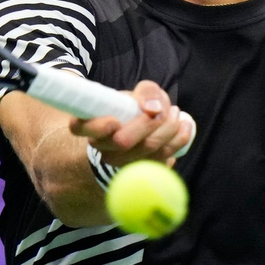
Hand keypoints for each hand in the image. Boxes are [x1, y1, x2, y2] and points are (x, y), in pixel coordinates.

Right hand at [69, 79, 192, 167]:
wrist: (142, 130)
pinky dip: (179, 140)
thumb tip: (153, 108)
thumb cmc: (134, 108)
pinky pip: (164, 158)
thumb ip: (146, 93)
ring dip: (169, 129)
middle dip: (149, 123)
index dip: (98, 126)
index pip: (80, 128)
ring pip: (148, 150)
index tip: (115, 120)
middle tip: (163, 109)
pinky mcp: (143, 171)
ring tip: (175, 113)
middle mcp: (102, 148)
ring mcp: (121, 163)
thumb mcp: (138, 93)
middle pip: (123, 141)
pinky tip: (184, 126)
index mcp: (91, 125)